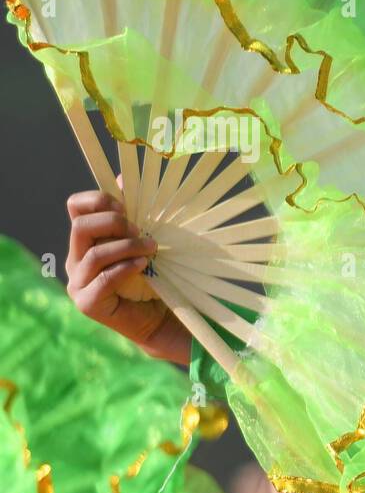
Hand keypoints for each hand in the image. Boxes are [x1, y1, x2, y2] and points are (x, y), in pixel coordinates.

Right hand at [65, 190, 190, 365]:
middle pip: (81, 226)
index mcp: (85, 239)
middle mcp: (76, 258)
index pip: (76, 206)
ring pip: (94, 253)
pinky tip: (143, 265)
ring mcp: (78, 282)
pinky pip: (102, 280)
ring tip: (152, 248)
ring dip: (127, 246)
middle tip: (141, 231)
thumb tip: (123, 176)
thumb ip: (133, 212)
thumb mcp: (143, 239)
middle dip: (114, 223)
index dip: (100, 200)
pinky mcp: (88, 303)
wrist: (160, 316)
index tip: (126, 206)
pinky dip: (125, 268)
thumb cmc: (153, 275)